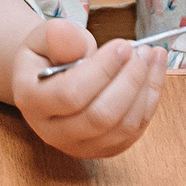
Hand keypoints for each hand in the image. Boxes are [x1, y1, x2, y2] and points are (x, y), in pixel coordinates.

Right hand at [8, 18, 165, 158]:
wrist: (48, 82)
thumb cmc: (47, 56)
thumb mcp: (43, 38)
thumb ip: (57, 36)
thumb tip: (75, 42)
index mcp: (31, 101)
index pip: (71, 94)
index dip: (102, 70)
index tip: (122, 45)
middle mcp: (53, 132)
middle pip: (100, 117)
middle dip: (129, 81)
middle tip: (141, 51)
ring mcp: (81, 146)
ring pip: (123, 127)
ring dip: (145, 89)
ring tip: (152, 56)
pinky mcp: (105, 149)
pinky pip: (135, 130)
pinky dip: (150, 99)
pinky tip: (154, 71)